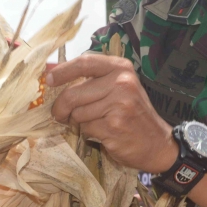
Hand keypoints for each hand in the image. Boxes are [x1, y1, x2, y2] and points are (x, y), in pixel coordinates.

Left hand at [48, 55, 178, 172]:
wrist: (157, 143)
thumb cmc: (133, 113)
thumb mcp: (120, 87)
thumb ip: (93, 80)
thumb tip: (52, 74)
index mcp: (121, 68)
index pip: (85, 63)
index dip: (63, 71)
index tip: (49, 79)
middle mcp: (121, 83)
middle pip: (74, 93)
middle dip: (61, 107)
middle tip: (60, 114)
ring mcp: (118, 104)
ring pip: (77, 113)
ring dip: (78, 122)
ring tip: (95, 123)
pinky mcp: (114, 126)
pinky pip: (85, 128)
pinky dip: (88, 133)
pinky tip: (103, 132)